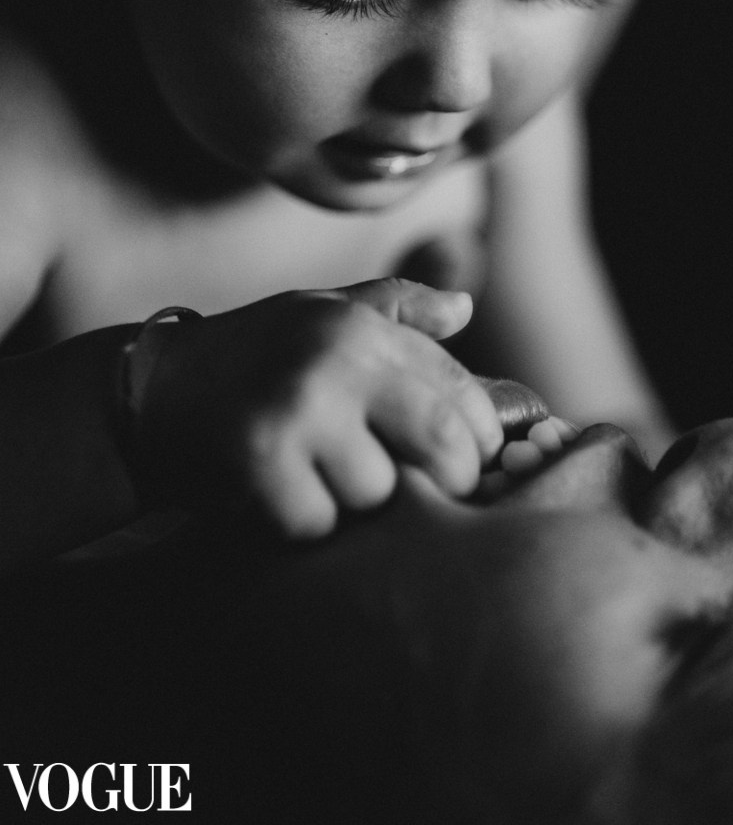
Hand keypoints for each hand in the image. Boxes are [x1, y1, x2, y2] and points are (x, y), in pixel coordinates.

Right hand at [138, 279, 502, 537]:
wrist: (153, 388)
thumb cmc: (254, 352)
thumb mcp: (322, 312)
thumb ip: (396, 309)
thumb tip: (463, 308)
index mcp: (361, 327)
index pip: (461, 392)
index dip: (480, 437)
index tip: (470, 460)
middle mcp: (336, 360)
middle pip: (441, 446)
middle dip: (444, 481)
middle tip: (424, 490)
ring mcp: (297, 409)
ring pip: (378, 493)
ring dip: (358, 501)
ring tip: (323, 476)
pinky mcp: (258, 460)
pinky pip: (319, 521)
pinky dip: (303, 522)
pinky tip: (281, 494)